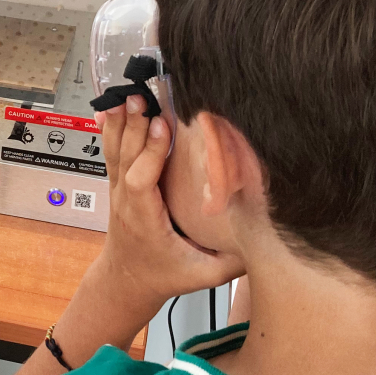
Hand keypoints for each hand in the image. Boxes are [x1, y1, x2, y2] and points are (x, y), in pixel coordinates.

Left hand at [93, 96, 243, 310]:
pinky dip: (111, 128)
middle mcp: (126, 201)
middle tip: (144, 97)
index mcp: (144, 220)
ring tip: (128, 94)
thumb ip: (231, 261)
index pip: (140, 181)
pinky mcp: (118, 183)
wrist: (127, 280)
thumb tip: (264, 239)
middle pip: (125, 157)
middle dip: (135, 125)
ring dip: (121, 122)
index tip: (163, 126)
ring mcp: (118, 190)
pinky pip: (111, 152)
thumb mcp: (202, 277)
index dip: (150, 152)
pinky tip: (110, 108)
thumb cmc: (163, 275)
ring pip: (115, 151)